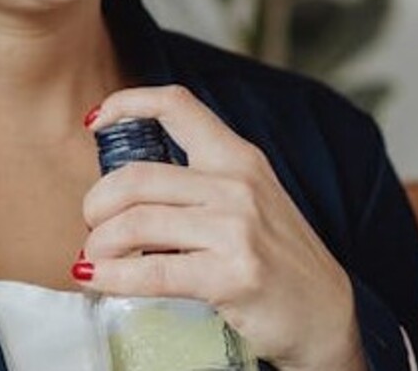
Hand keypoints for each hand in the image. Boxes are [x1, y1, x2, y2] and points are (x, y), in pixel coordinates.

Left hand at [78, 85, 365, 370]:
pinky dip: (112, 276)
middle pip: (136, 176)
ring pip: (137, 223)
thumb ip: (197, 182)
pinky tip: (95, 279)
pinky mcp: (233, 275)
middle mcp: (237, 184)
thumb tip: (122, 185)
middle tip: (91, 224)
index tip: (93, 121)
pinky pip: (152, 272)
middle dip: (97, 203)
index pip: (177, 104)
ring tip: (93, 257)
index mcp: (238, 156)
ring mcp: (237, 229)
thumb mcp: (247, 199)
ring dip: (100, 242)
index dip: (127, 103)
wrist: (326, 315)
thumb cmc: (276, 256)